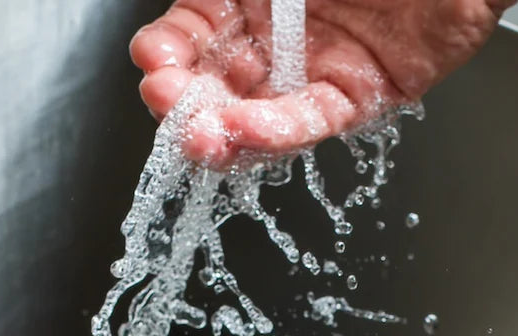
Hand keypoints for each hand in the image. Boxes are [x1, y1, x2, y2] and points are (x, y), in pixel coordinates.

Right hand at [131, 0, 515, 164]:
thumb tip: (195, 1)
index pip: (198, 29)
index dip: (170, 49)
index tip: (152, 61)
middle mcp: (285, 32)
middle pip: (222, 78)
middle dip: (187, 98)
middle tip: (166, 105)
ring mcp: (321, 65)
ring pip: (262, 110)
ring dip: (224, 130)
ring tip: (197, 140)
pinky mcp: (365, 92)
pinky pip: (313, 118)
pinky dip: (276, 129)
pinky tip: (242, 130)